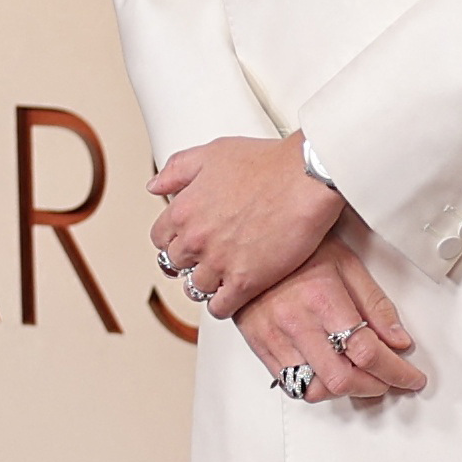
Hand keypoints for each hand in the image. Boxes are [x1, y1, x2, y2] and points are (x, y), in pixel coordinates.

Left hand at [151, 132, 341, 319]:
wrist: (306, 178)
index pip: (160, 238)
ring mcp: (219, 263)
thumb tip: (155, 185)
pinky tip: (233, 295)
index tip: (184, 241)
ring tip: (222, 277)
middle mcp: (196, 239)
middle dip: (189, 261)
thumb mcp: (212, 153)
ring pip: (196, 288)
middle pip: (176, 265)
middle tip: (205, 258)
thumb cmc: (268, 163)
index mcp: (184, 209)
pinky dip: (223, 305)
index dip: (173, 240)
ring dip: (207, 284)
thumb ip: (177, 170)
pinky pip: (220, 308)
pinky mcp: (245, 282)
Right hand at [237, 236, 426, 401]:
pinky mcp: (260, 346)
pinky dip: (316, 387)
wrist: (248, 244)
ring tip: (358, 376)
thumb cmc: (298, 249)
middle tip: (388, 380)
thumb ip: (375, 305)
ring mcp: (274, 337)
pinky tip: (329, 374)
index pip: (366, 351)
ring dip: (344, 390)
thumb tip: (399, 340)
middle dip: (374, 387)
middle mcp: (296, 322)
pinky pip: (290, 385)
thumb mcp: (346, 264)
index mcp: (322, 298)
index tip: (410, 377)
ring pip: (314, 390)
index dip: (396, 371)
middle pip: (341, 379)